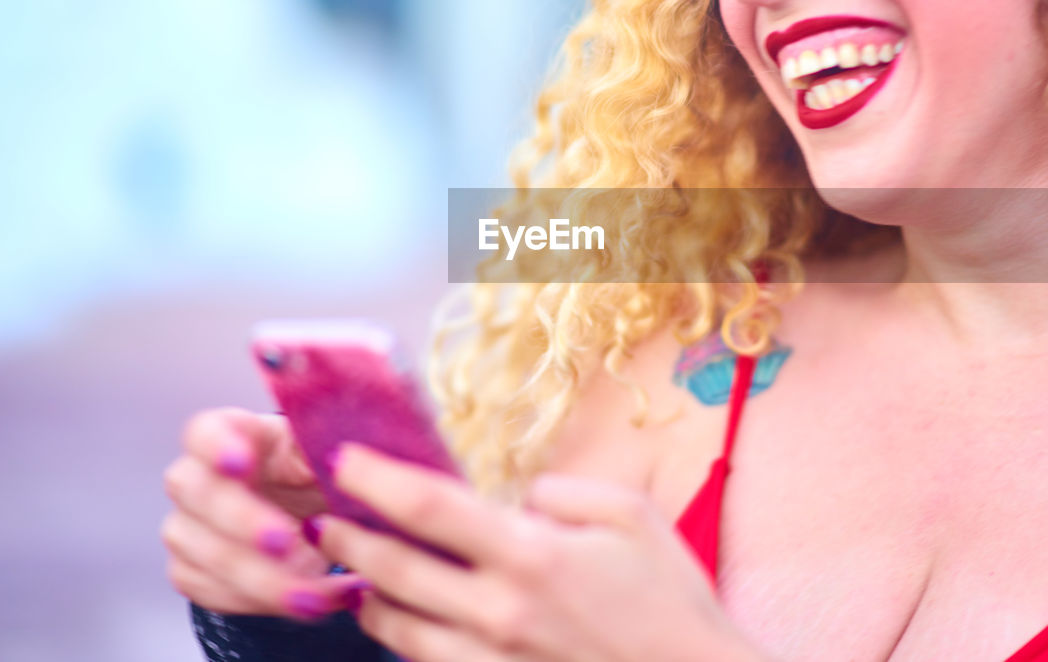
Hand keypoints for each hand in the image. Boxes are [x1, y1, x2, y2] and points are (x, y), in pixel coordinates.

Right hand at [161, 407, 367, 618]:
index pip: (204, 432)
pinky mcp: (194, 571)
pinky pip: (215, 594)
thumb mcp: (331, 449)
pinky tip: (310, 602)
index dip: (216, 447)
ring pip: (204, 555)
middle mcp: (199, 479)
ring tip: (318, 593)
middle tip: (286, 543)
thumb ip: (325, 448)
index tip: (240, 463)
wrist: (321, 512)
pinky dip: (265, 604)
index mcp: (236, 433)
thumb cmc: (320, 470)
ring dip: (263, 580)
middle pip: (197, 494)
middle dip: (242, 522)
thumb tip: (335, 459)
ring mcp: (189, 528)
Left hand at [312, 443, 766, 661]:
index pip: (427, 508)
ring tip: (353, 572)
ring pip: (397, 631)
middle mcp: (499, 613)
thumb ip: (561, 492)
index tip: (344, 459)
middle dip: (348, 540)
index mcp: (531, 556)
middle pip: (393, 571)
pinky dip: (404, 640)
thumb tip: (513, 500)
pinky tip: (402, 621)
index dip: (374, 478)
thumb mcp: (632, 515)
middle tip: (325, 520)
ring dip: (366, 596)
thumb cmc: (670, 598)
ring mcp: (493, 661)